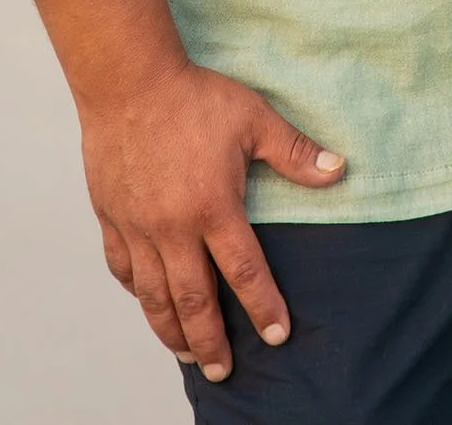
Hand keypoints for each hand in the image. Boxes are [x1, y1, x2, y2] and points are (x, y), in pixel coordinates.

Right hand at [80, 58, 344, 380]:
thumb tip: (339, 169)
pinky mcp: (112, 218)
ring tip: (186, 352)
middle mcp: (174, 228)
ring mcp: (138, 227)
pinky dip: (137, 291)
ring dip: (170, 329)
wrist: (129, 81)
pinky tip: (149, 301)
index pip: (244, 271)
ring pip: (154, 295)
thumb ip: (295, 152)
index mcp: (214, 207)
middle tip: (222, 370)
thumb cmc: (194, 97)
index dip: (263, 306)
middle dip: (210, 341)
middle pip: (194, 300)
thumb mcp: (254, 118)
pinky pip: (123, 269)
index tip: (277, 335)